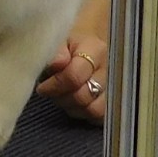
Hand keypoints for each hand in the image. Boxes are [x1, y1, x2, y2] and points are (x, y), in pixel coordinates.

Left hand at [35, 0, 109, 122]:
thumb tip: (58, 64)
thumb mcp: (59, 39)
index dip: (55, 85)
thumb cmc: (70, 41)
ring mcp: (115, 86)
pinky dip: (85, 114)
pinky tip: (74, 104)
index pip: (74, 76)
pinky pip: (100, 117)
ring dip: (73, 108)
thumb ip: (56, 51)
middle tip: (50, 92)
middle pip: (83, 97)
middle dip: (62, 98)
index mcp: (96, 50)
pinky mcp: (114, 100)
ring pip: (94, 110)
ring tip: (62, 97)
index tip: (42, 86)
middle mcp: (109, 69)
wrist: (87, 39)